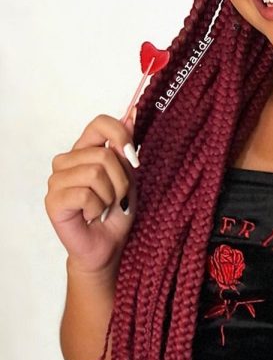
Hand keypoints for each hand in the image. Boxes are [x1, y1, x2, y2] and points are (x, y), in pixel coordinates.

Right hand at [44, 109, 139, 274]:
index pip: (99, 123)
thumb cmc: (117, 212)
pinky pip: (85, 193)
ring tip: (104, 207)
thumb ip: (126, 147)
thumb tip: (133, 113)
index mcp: (85, 150)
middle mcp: (67, 161)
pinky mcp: (53, 200)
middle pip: (103, 154)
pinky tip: (91, 216)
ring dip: (110, 195)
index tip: (133, 157)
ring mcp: (56, 180)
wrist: (108, 246)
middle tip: (117, 198)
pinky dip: (97, 207)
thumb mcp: (129, 176)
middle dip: (121, 180)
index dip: (120, 135)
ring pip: (95, 173)